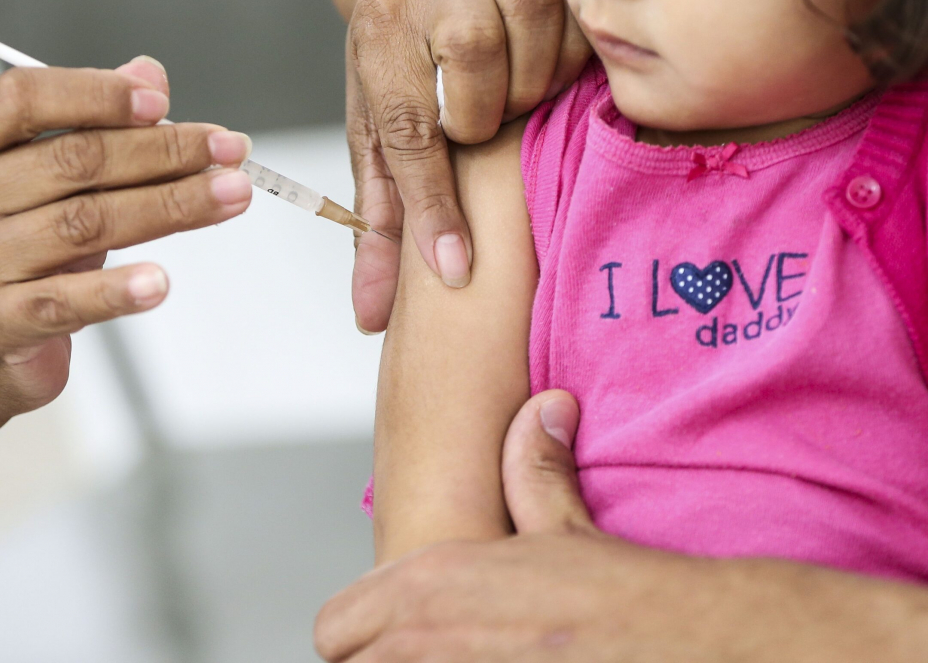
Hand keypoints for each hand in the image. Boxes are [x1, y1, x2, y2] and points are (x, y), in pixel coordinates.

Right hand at [0, 57, 253, 440]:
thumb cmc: (0, 253)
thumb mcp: (29, 183)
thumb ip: (86, 127)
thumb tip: (149, 74)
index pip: (22, 99)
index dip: (95, 92)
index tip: (162, 101)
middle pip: (75, 162)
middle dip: (164, 151)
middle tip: (230, 151)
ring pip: (87, 223)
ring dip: (171, 206)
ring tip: (230, 195)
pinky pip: (67, 301)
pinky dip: (119, 290)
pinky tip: (161, 282)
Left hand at [315, 391, 927, 661]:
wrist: (709, 650)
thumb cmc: (637, 600)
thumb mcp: (571, 528)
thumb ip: (534, 468)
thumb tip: (543, 408)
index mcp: (436, 586)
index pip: (336, 627)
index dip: (362, 631)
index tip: (390, 635)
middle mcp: (434, 643)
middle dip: (385, 657)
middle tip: (437, 648)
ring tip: (474, 653)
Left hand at [347, 0, 591, 331]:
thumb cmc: (402, 79)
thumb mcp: (378, 147)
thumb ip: (380, 229)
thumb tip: (371, 318)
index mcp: (380, 42)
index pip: (408, 130)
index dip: (434, 206)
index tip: (455, 270)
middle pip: (472, 58)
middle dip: (484, 116)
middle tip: (484, 134)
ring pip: (529, 22)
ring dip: (530, 82)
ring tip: (517, 105)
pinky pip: (576, 17)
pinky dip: (571, 60)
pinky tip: (552, 81)